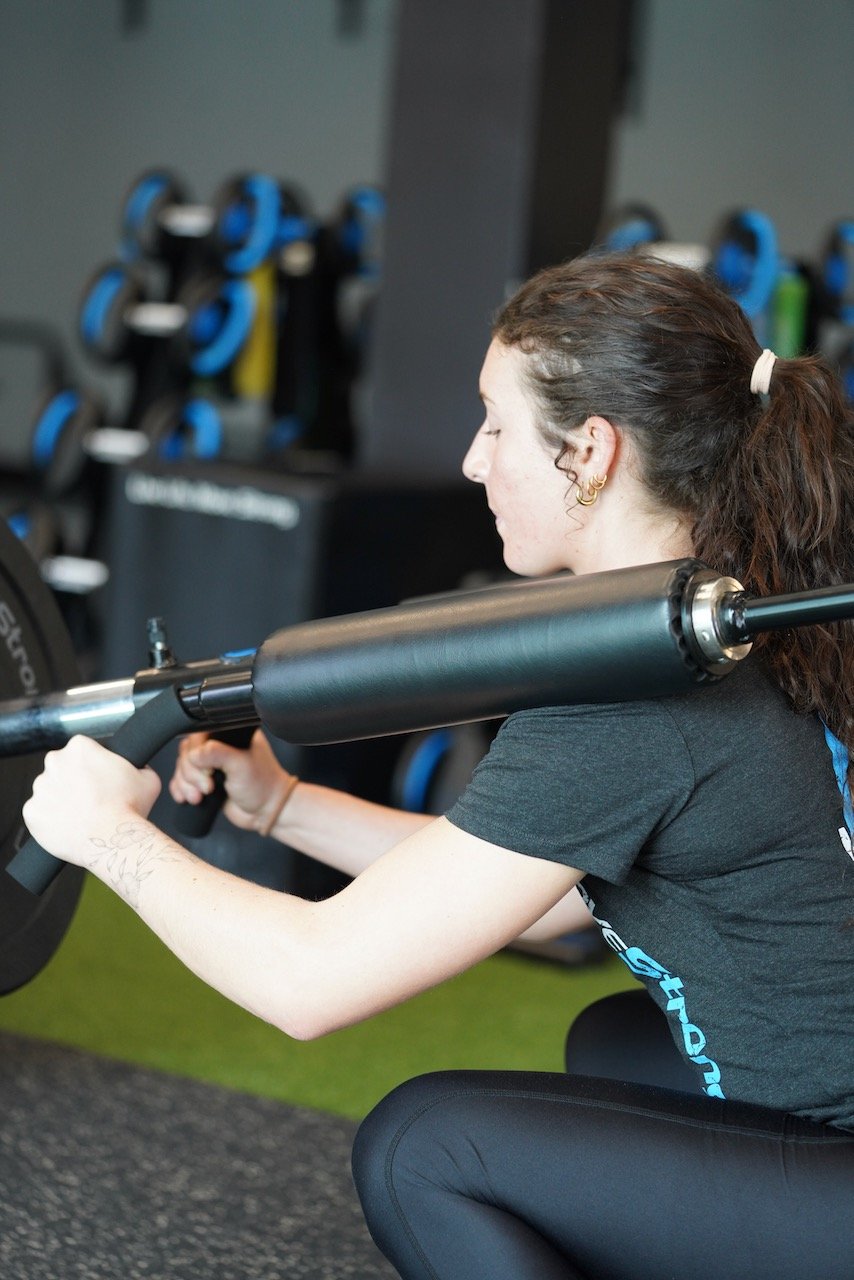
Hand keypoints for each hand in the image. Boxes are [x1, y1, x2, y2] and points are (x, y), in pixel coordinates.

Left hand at [22, 736, 160, 868]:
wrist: (111, 841)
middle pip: (62, 767)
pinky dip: (51, 820)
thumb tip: (139, 769)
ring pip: (49, 791)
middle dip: (73, 780)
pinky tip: (69, 826)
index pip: (82, 749)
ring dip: (61, 800)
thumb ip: (139, 767)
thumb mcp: (148, 779)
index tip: (100, 779)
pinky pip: (39, 814)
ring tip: (82, 815)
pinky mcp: (31, 812)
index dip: (93, 765)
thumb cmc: (129, 809)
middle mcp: (55, 762)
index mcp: (80, 747)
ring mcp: (40, 788)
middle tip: (91, 798)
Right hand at [169, 728, 293, 835]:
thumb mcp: (240, 765)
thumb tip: (193, 755)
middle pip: (186, 753)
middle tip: (207, 787)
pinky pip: (181, 781)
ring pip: (182, 768)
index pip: (197, 736)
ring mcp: (210, 765)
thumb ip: (216, 753)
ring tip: (200, 796)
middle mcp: (218, 747)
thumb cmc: (262, 786)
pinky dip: (180, 789)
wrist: (266, 812)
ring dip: (185, 784)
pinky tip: (187, 797)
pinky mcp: (204, 781)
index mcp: (229, 735)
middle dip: (191, 774)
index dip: (196, 754)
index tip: (208, 771)